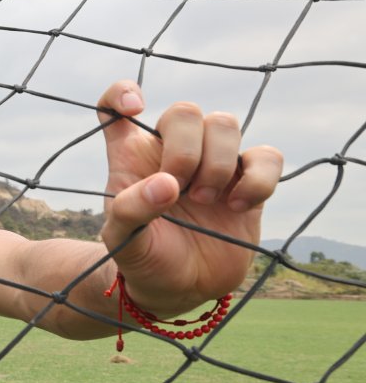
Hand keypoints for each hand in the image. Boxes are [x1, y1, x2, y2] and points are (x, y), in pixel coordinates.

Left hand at [96, 81, 282, 310]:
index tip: (134, 107)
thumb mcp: (122, 239)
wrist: (176, 288)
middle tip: (179, 188)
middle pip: (185, 111)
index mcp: (132, 155)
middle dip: (184, 147)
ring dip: (216, 161)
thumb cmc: (140, 255)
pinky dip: (258, 177)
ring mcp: (211, 163)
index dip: (121, 93)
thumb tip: (166, 184)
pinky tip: (237, 205)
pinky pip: (268, 155)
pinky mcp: (246, 182)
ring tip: (205, 200)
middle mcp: (172, 151)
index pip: (115, 106)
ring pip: (225, 124)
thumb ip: (131, 210)